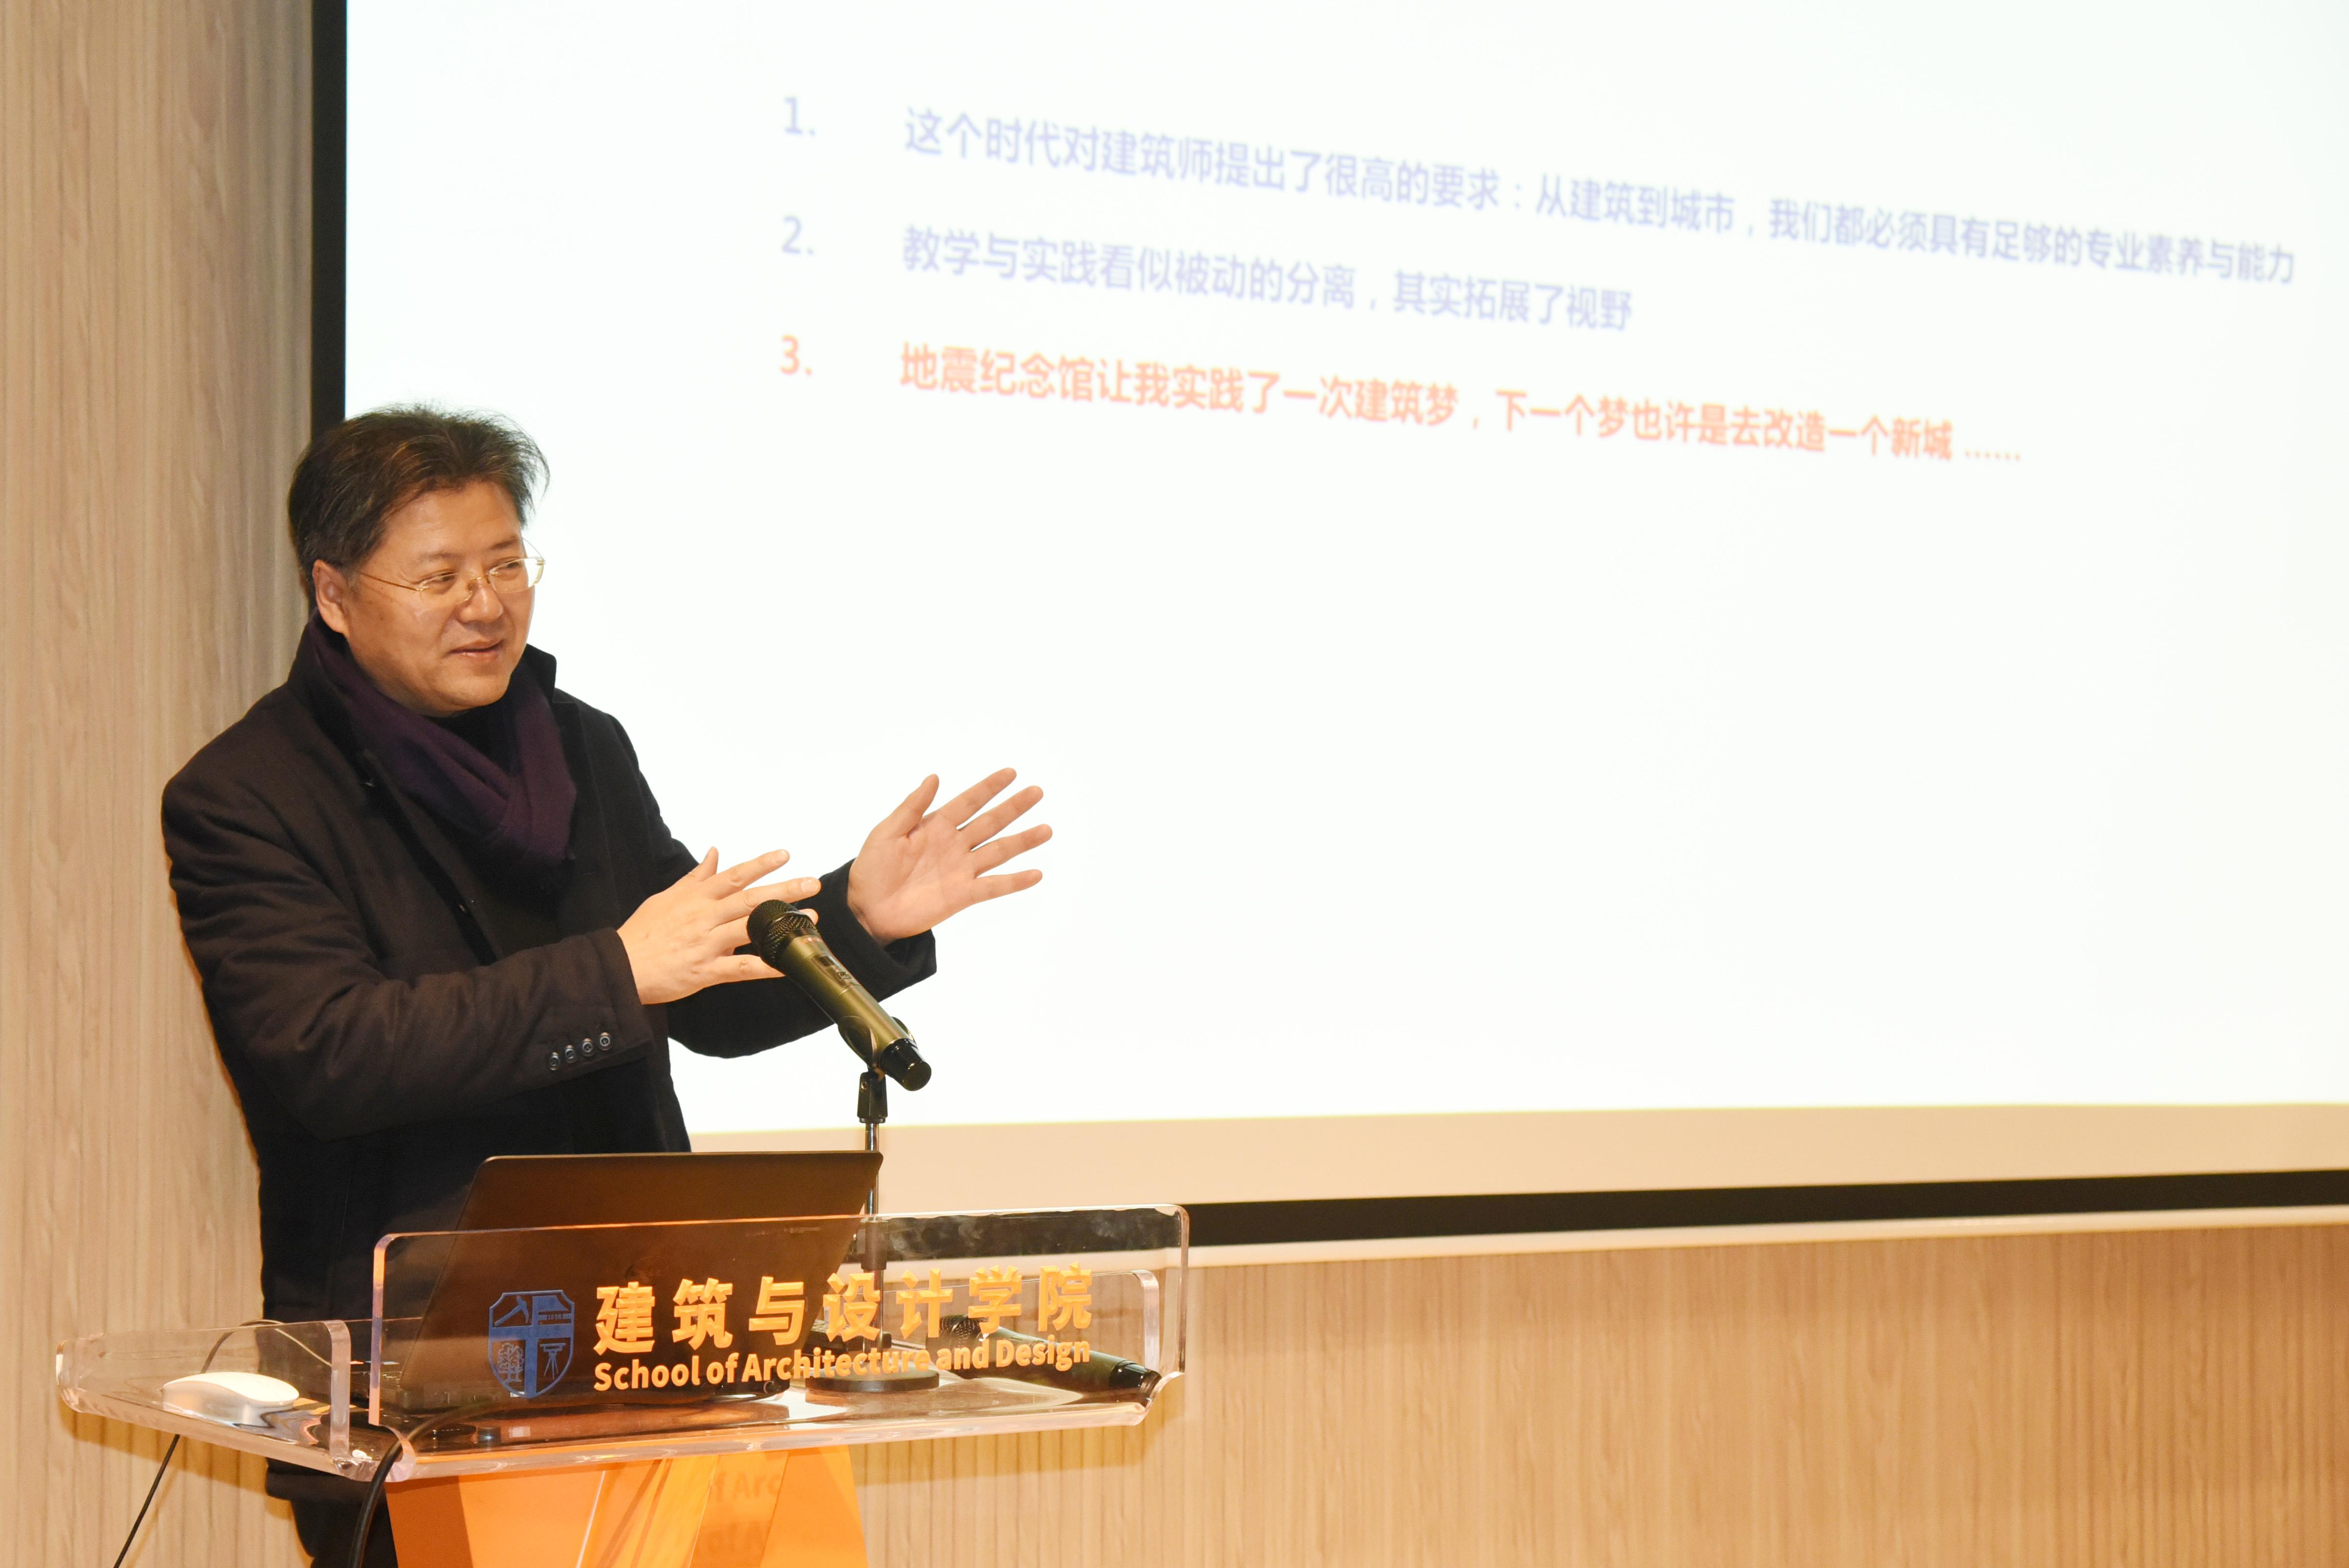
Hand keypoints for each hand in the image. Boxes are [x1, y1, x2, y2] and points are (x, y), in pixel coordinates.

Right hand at [618, 849, 820, 1005]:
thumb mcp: (666, 897)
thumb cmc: (644, 931)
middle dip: (784, 889)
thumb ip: (696, 877)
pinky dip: (765, 967)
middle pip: (749, 898)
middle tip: (812, 883)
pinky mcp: (705, 970)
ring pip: (749, 928)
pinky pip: (741, 968)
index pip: (733, 875)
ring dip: (782, 923)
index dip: (761, 864)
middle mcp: (704, 916)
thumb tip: (715, 852)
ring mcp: (706, 943)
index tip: (786, 854)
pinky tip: (787, 966)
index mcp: (696, 898)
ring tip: (811, 919)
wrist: (620, 966)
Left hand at [846, 768, 1050, 944]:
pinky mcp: (962, 895)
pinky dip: (1014, 882)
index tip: (1010, 773)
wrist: (866, 909)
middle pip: (990, 822)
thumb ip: (912, 807)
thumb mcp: (886, 832)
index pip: (968, 802)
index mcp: (935, 826)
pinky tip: (1035, 874)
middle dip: (1013, 807)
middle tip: (1037, 791)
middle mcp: (954, 845)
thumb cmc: (871, 869)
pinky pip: (993, 887)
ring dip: (1022, 841)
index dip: (988, 788)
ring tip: (1046, 830)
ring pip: (998, 852)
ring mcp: (960, 870)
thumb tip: (933, 778)